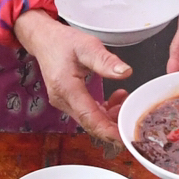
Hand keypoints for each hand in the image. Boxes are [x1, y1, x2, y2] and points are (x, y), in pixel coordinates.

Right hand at [14, 8, 130, 137]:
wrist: (44, 40)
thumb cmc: (63, 42)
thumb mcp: (87, 46)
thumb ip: (105, 61)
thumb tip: (125, 72)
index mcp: (66, 88)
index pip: (89, 117)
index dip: (107, 130)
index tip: (123, 138)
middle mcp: (63, 100)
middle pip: (90, 123)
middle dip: (113, 125)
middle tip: (134, 120)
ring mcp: (64, 102)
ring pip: (90, 119)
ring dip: (110, 116)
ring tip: (126, 101)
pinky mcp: (68, 101)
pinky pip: (87, 113)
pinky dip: (103, 110)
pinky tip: (116, 99)